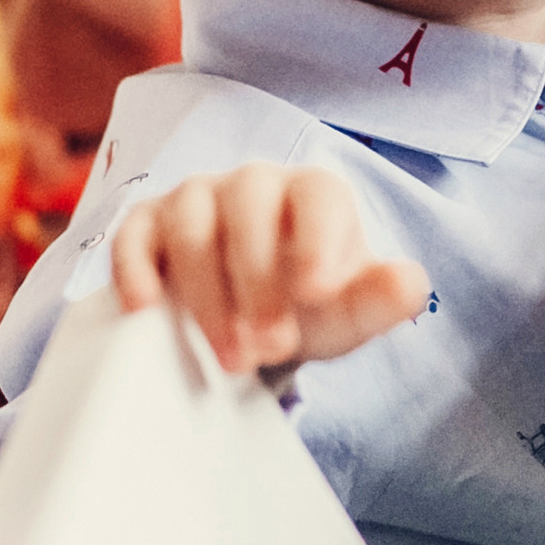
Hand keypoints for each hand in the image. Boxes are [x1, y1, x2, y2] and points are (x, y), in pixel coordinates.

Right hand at [110, 162, 428, 376]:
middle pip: (249, 208)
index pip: (317, 194)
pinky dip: (135, 269)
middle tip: (271, 347)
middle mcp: (252, 186)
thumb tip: (410, 283)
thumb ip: (383, 298)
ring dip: (208, 294)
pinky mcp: (147, 227)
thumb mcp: (349, 312)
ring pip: (192, 224)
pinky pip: (134, 235)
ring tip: (230, 358)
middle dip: (258, 282)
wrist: (249, 321)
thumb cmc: (307, 307)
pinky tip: (147, 309)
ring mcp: (194, 200)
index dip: (316, 238)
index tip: (316, 292)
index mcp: (311, 195)